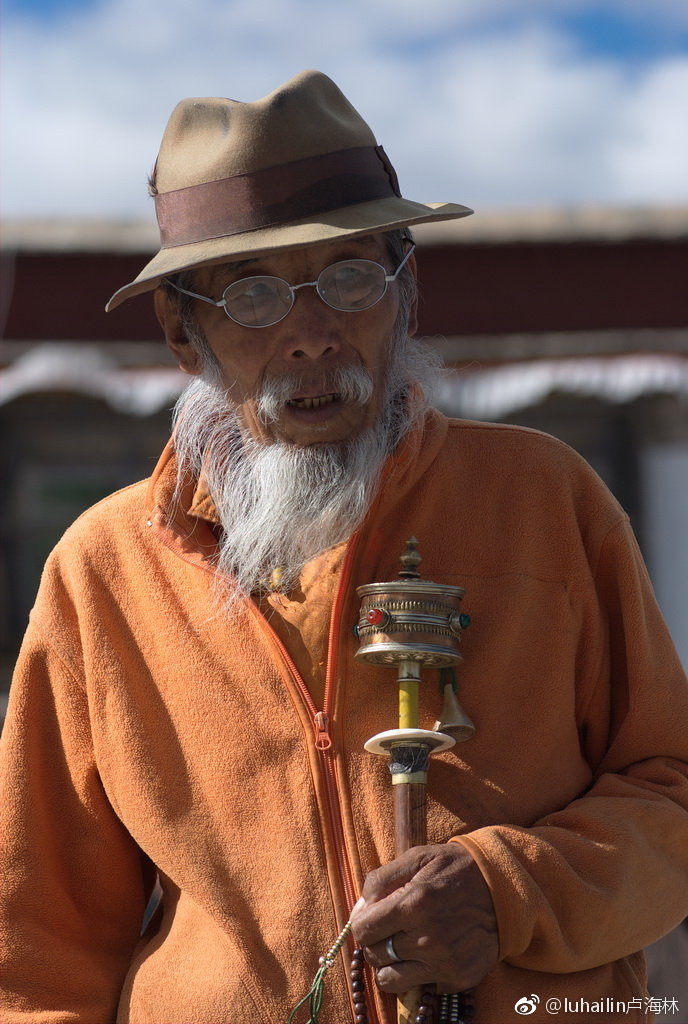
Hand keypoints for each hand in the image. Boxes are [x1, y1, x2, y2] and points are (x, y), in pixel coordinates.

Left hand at [351, 843, 498, 993]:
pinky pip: (420, 986)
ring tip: (404, 946)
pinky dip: (420, 972)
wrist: (503, 888)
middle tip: (389, 930)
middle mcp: (427, 938)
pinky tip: (431, 952)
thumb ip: (381, 879)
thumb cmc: (454, 869)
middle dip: (376, 942)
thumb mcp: (417, 857)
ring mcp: (443, 962)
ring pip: (390, 980)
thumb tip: (360, 907)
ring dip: (392, 964)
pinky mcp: (458, 978)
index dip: (362, 924)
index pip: (363, 930)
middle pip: (374, 956)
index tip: (371, 919)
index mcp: (413, 904)